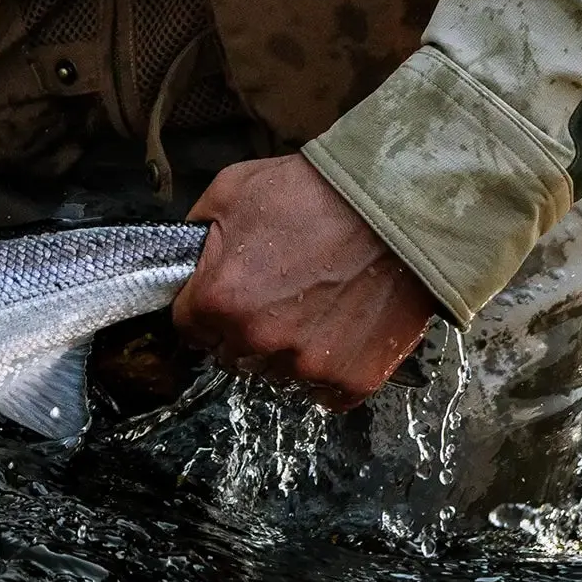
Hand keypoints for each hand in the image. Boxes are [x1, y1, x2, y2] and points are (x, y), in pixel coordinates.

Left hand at [175, 151, 435, 408]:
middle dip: (244, 329)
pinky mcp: (352, 378)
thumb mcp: (232, 189)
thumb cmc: (312, 191)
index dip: (204, 309)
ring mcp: (307, 364)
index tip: (222, 297)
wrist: (393, 204)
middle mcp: (258, 339)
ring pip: (277, 374)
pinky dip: (329, 368)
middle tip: (274, 296)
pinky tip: (339, 332)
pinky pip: (325, 392)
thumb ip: (198, 232)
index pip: (189, 328)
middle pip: (232, 355)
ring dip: (286, 351)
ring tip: (312, 307)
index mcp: (220, 298)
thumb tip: (188, 257)